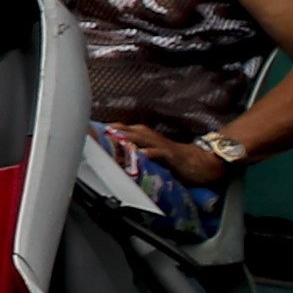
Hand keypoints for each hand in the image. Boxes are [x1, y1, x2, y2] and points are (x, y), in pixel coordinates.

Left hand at [102, 120, 225, 174]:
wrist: (203, 161)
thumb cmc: (175, 159)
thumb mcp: (152, 155)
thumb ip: (135, 154)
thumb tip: (115, 159)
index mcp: (145, 136)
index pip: (122, 130)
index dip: (106, 131)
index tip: (89, 132)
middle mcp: (150, 137)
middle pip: (127, 132)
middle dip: (111, 133)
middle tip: (94, 133)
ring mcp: (160, 145)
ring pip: (140, 139)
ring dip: (126, 139)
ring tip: (112, 141)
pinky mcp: (171, 155)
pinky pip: (158, 153)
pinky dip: (148, 153)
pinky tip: (139, 155)